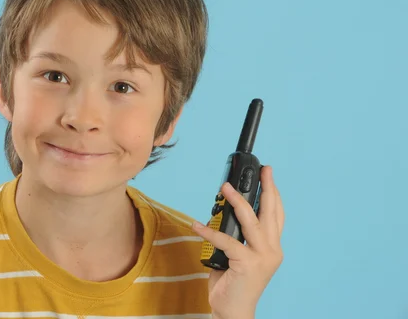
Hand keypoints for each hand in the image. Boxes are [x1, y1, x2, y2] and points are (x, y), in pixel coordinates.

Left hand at [192, 165, 283, 318]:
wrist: (233, 310)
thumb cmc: (233, 281)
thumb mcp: (238, 254)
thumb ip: (237, 235)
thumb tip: (221, 213)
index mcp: (272, 246)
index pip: (277, 215)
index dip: (274, 193)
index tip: (268, 174)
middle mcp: (272, 250)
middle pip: (271, 213)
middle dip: (267, 189)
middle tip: (263, 170)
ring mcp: (262, 258)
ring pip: (251, 222)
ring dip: (237, 202)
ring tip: (225, 187)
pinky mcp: (248, 264)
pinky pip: (227, 241)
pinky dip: (210, 231)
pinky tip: (197, 225)